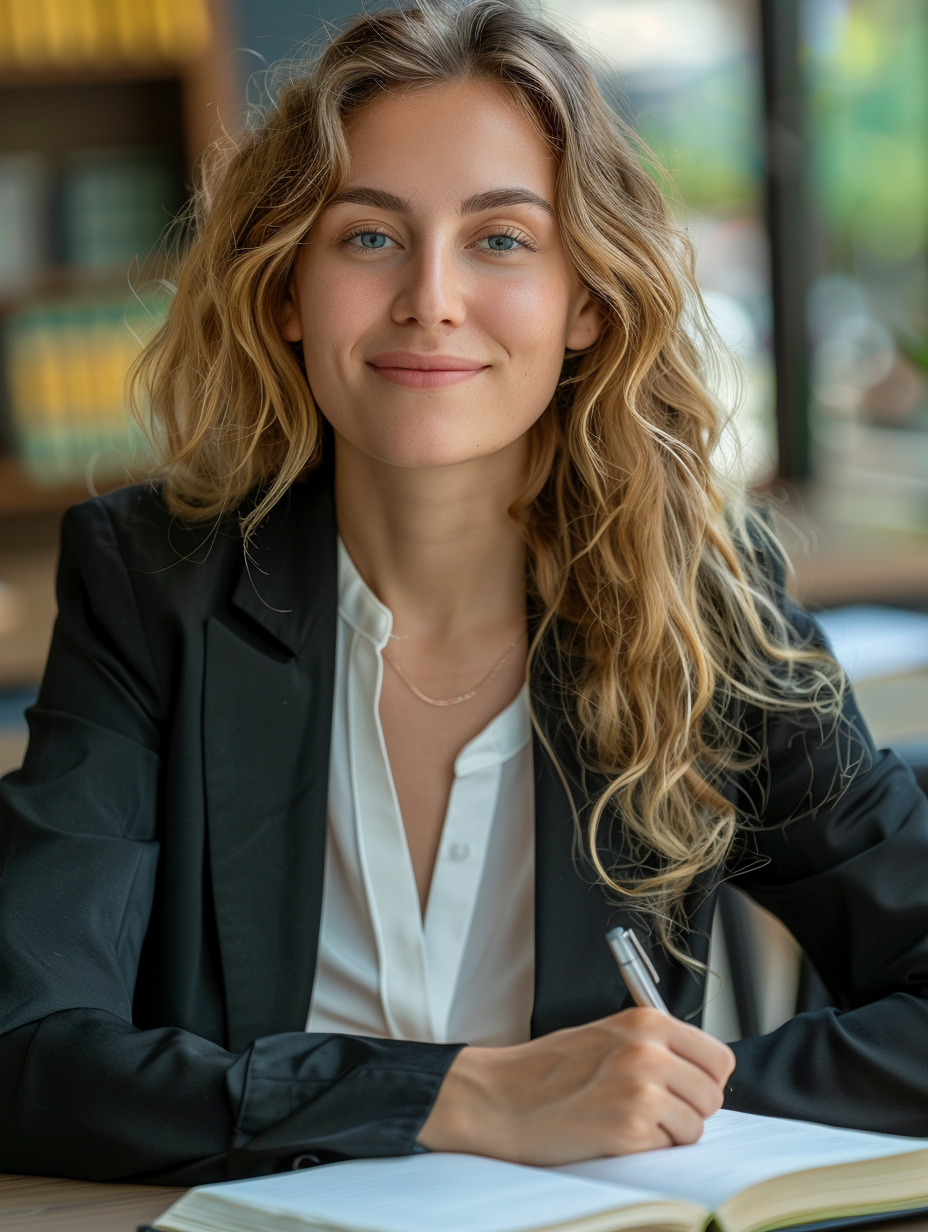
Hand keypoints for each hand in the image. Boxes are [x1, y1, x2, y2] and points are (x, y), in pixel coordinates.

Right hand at [418, 1008, 734, 1164]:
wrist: (500, 1098)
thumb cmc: (547, 1071)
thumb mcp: (607, 1037)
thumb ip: (654, 1046)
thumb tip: (699, 1072)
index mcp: (646, 1021)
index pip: (718, 1057)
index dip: (704, 1080)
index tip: (683, 1089)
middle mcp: (649, 1049)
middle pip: (712, 1095)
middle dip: (688, 1110)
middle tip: (649, 1110)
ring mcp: (641, 1088)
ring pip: (695, 1127)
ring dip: (667, 1133)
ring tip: (626, 1121)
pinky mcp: (630, 1126)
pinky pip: (668, 1149)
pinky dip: (645, 1149)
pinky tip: (612, 1133)